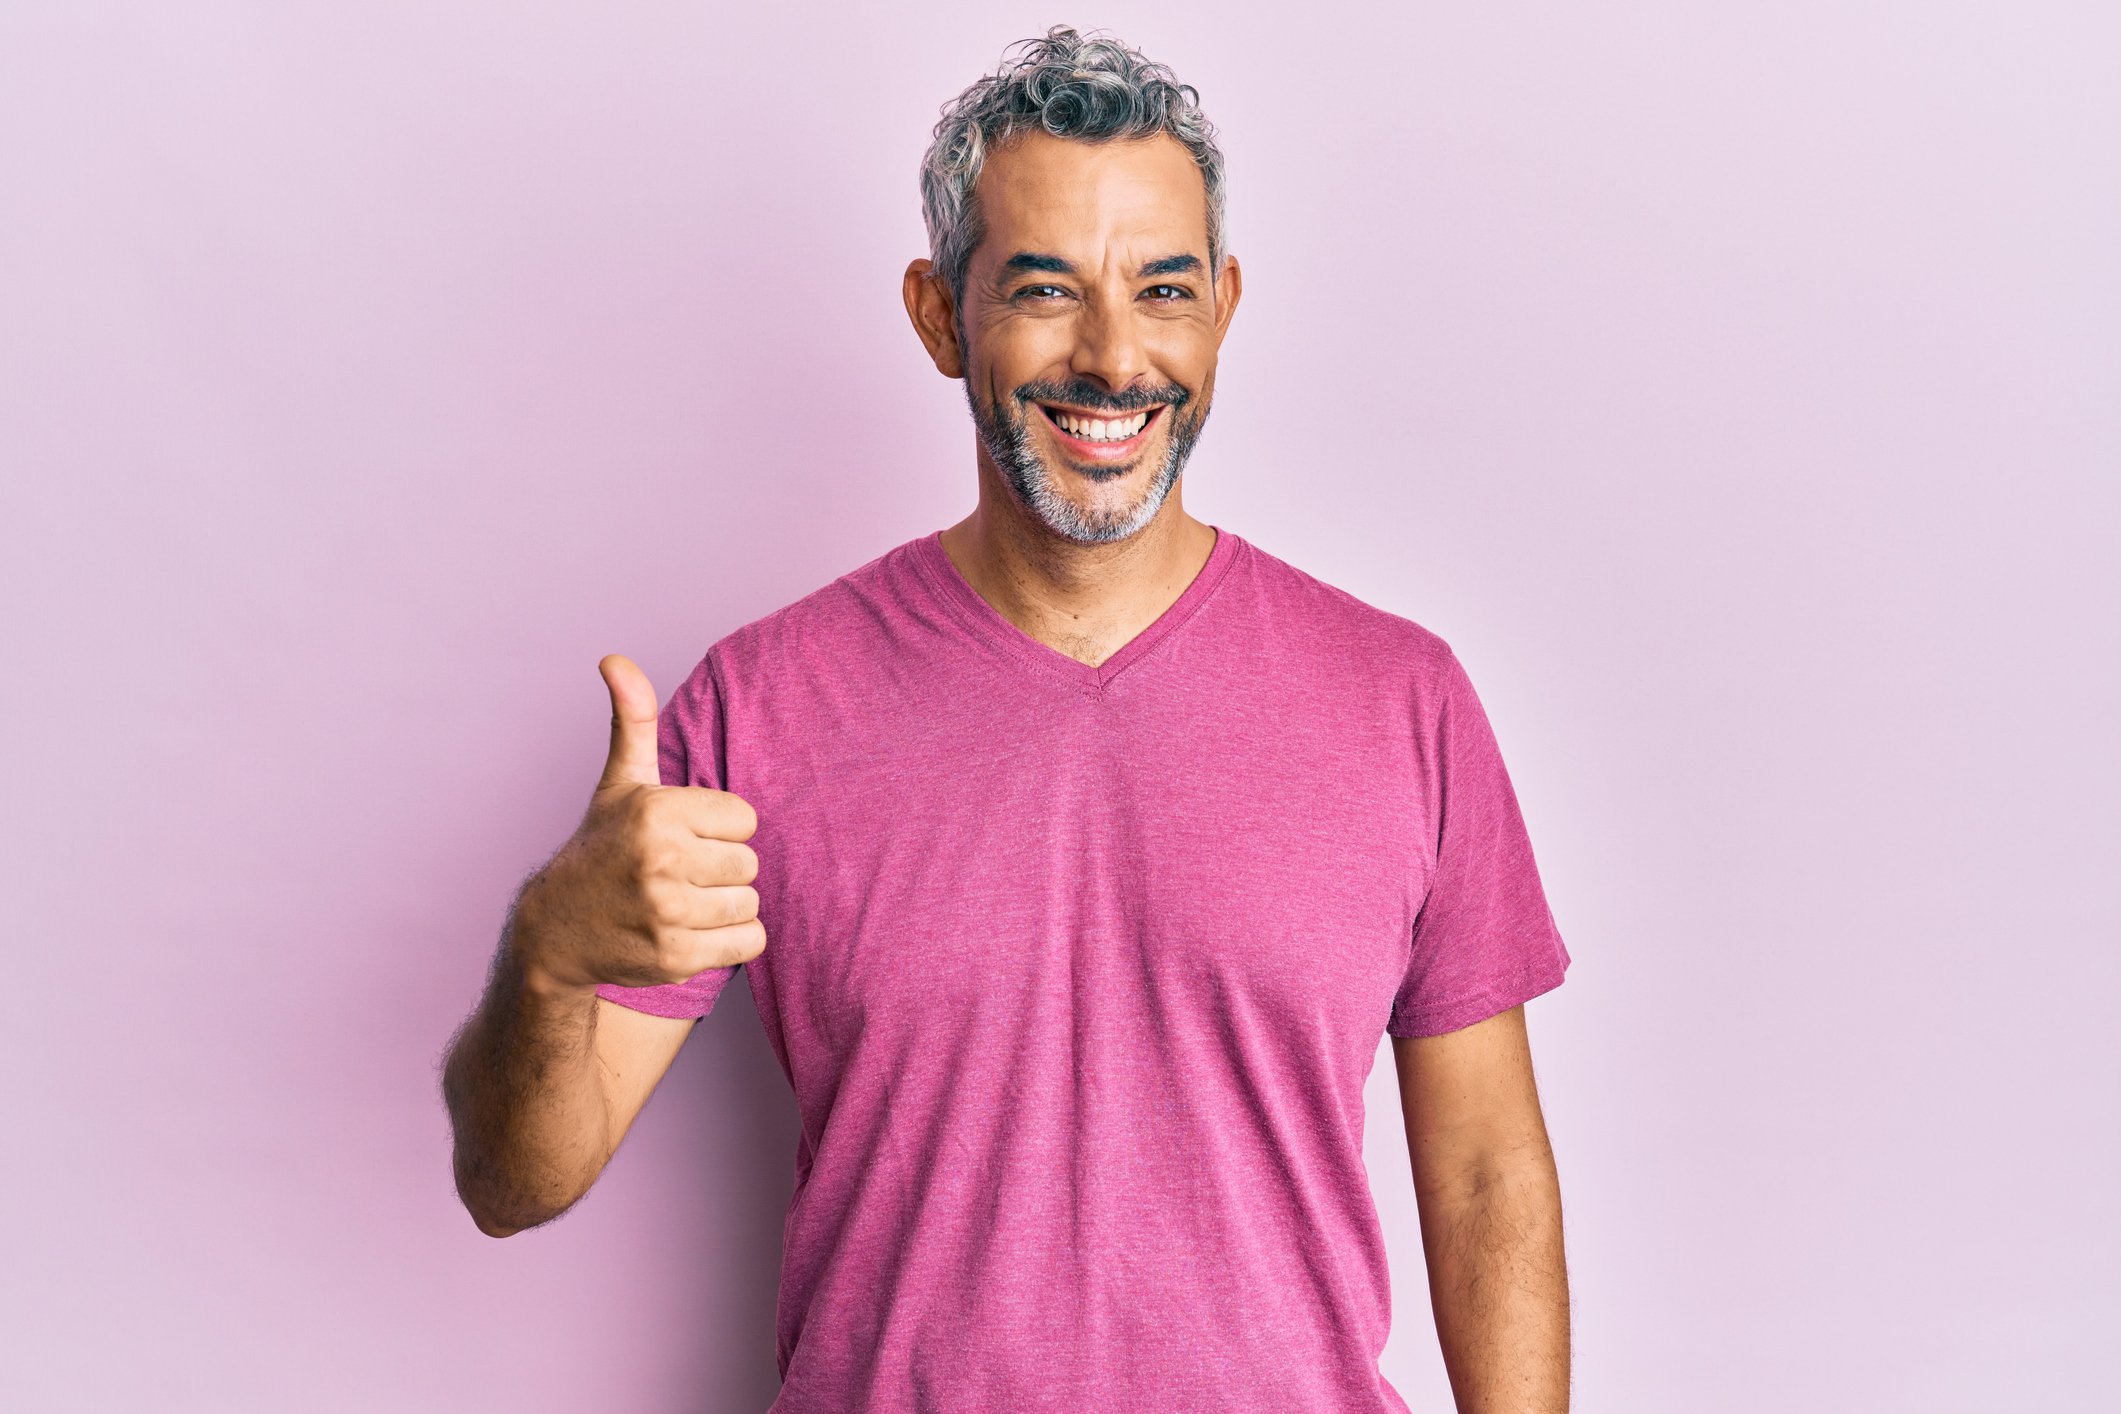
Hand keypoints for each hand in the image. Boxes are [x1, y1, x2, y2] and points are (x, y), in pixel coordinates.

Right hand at [512, 654, 764, 993]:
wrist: (556, 932)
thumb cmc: (602, 848)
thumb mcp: (619, 782)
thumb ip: (633, 718)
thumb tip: (615, 658)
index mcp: (658, 811)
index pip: (745, 820)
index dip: (718, 829)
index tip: (682, 836)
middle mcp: (663, 861)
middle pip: (750, 864)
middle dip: (721, 868)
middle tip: (678, 872)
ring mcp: (668, 914)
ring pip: (750, 903)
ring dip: (725, 906)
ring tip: (682, 901)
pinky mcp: (676, 958)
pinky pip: (748, 942)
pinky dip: (729, 941)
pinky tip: (689, 930)